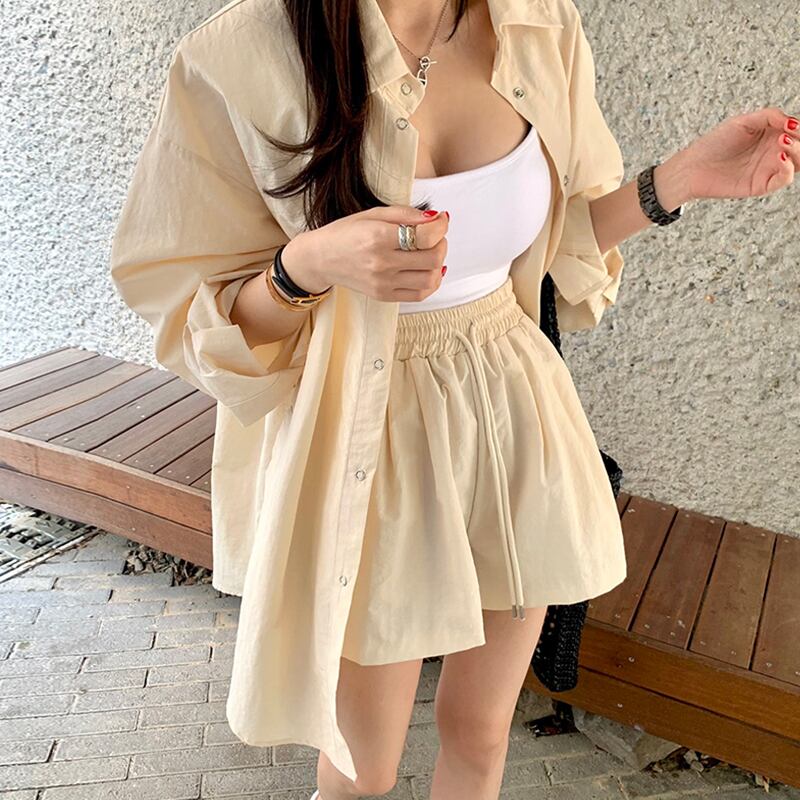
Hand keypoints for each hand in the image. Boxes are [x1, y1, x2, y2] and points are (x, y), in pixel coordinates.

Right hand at [280, 206, 448, 301]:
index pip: (425, 236)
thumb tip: (437, 218)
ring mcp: (383, 283)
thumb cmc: (346, 232)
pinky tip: (426, 270)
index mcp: (378, 237)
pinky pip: (420, 295)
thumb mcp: (374, 213)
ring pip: (430, 279)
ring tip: (430, 253)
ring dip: (438, 264)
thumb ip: (406, 214)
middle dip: (441, 243)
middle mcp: (381, 263)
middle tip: (435, 236)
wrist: (320, 259)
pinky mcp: (384, 296)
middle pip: (433, 258)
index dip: (440, 227)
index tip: (440, 220)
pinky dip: (431, 282)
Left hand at [680, 107, 797, 200]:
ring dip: (798, 151)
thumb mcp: (744, 121)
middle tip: (790, 133)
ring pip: (798, 163)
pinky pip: (783, 179)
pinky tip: (780, 156)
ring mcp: (769, 169)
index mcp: (773, 135)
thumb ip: (770, 116)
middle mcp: (774, 152)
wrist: (693, 167)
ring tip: (783, 141)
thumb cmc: (715, 143)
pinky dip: (787, 168)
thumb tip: (792, 122)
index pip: (798, 131)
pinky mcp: (761, 185)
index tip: (792, 124)